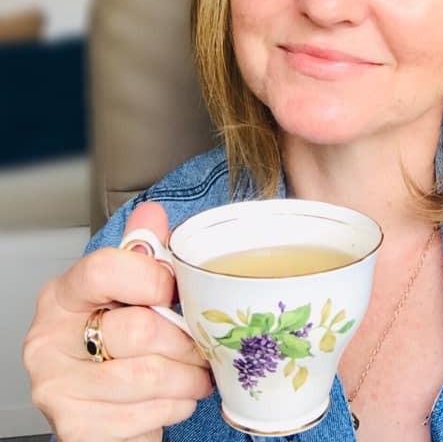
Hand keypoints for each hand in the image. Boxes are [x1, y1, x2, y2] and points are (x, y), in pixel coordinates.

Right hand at [23, 201, 213, 441]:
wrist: (98, 407)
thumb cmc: (115, 341)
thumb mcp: (126, 291)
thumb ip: (141, 253)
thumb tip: (152, 214)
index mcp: (62, 295)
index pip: (104, 269)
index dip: (152, 277)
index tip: (173, 288)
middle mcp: (48, 340)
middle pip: (137, 329)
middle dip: (184, 340)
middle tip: (202, 343)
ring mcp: (58, 388)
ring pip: (148, 376)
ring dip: (188, 377)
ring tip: (198, 371)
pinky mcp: (76, 428)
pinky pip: (145, 414)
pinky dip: (174, 406)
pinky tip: (176, 397)